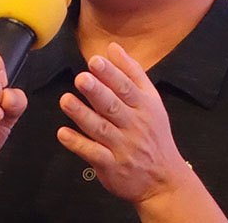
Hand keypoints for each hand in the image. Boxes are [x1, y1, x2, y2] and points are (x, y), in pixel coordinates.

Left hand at [56, 42, 194, 205]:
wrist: (164, 179)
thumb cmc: (154, 135)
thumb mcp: (152, 101)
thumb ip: (132, 73)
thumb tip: (114, 48)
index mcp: (145, 107)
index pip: (126, 88)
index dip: (110, 74)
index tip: (95, 61)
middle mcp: (135, 126)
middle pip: (113, 106)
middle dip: (97, 91)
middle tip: (82, 78)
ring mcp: (123, 147)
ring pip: (101, 129)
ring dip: (82, 115)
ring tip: (66, 100)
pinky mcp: (112, 166)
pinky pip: (93, 154)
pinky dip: (78, 143)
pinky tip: (63, 133)